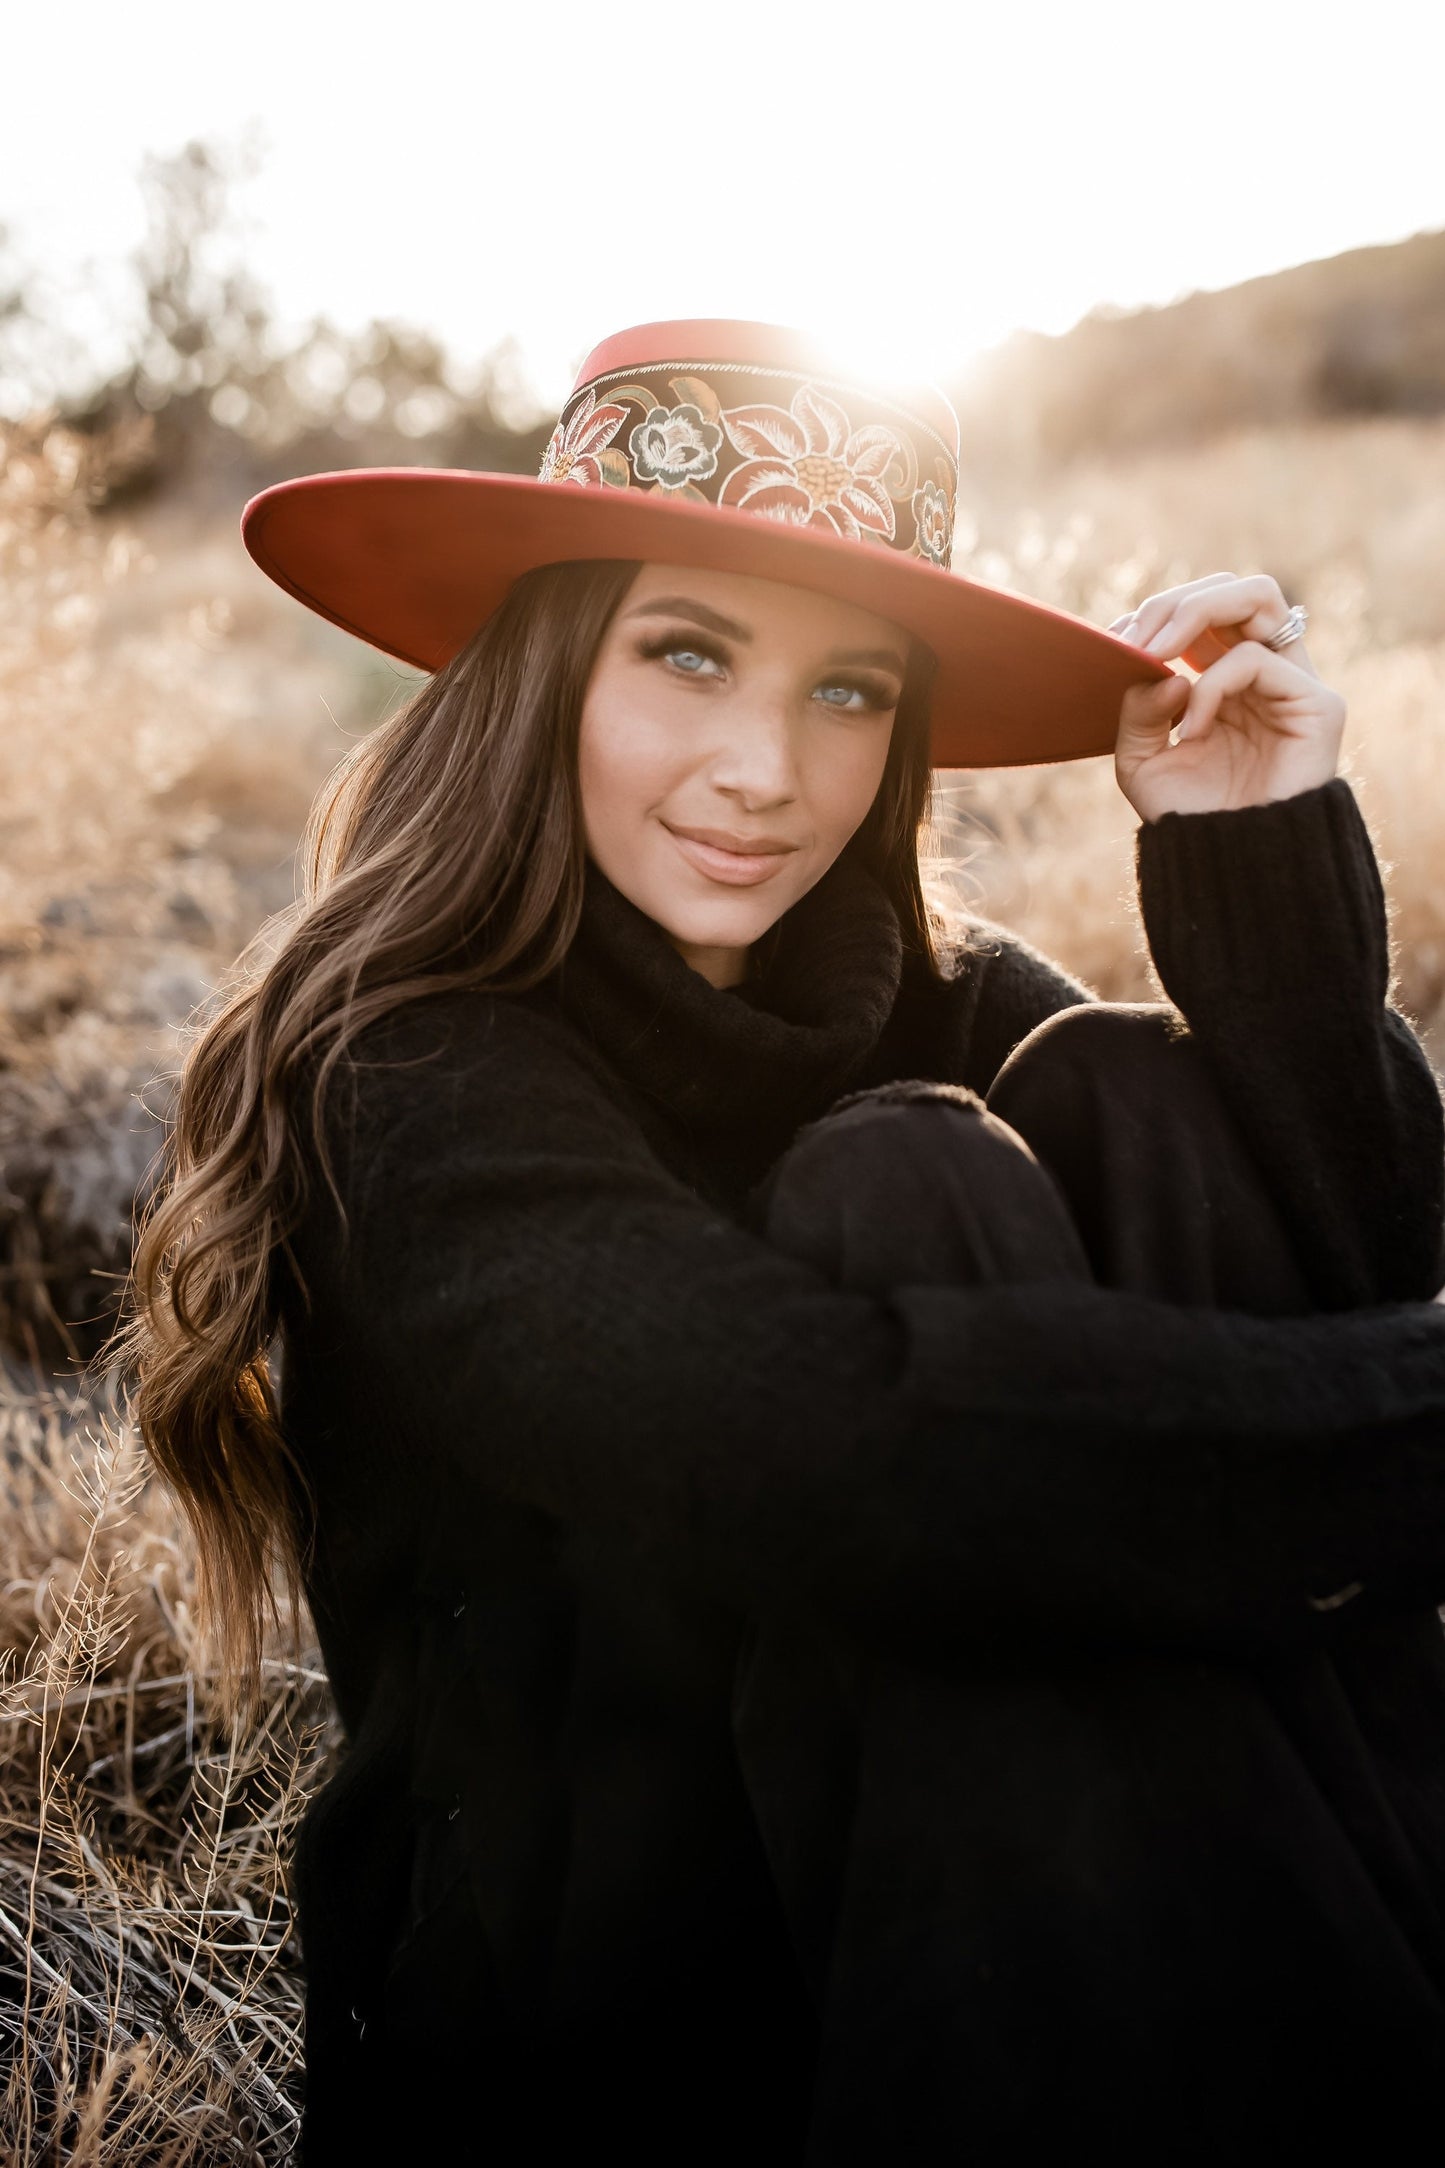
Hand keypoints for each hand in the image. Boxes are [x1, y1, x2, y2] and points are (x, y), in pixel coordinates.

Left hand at [1110, 572, 1345, 822]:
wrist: (1229, 868)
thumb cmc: (1189, 817)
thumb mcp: (1140, 761)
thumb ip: (1138, 710)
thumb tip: (1160, 669)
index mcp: (1225, 678)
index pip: (1201, 612)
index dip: (1156, 614)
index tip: (1112, 640)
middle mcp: (1264, 671)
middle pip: (1230, 589)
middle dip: (1173, 603)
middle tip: (1131, 639)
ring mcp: (1294, 682)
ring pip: (1257, 596)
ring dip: (1194, 613)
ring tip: (1155, 653)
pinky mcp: (1317, 703)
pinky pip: (1255, 660)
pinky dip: (1211, 686)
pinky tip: (1191, 729)